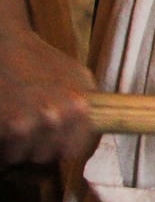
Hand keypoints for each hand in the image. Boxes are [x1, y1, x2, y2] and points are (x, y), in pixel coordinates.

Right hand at [0, 28, 95, 166]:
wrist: (7, 46)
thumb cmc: (42, 62)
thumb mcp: (79, 78)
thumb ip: (89, 108)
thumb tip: (98, 130)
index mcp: (79, 106)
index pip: (74, 150)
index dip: (62, 146)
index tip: (55, 140)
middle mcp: (56, 117)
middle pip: (46, 155)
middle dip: (37, 144)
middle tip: (30, 123)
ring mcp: (27, 123)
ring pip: (22, 156)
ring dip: (17, 145)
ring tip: (16, 120)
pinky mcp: (5, 126)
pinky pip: (4, 152)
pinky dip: (1, 143)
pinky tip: (4, 122)